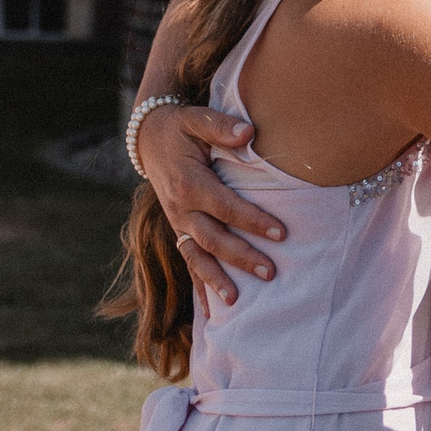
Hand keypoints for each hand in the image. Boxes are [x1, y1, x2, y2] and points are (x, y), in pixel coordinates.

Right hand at [140, 101, 284, 304]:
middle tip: (271, 273)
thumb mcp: (197, 118)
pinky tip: (212, 312)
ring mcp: (177, 223)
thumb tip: (248, 134)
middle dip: (242, 257)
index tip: (281, 233)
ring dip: (217, 280)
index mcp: (189, 183)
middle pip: (213, 238)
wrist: (148, 138)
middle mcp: (180, 209)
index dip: (253, 220)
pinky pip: (188, 261)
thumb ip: (221, 127)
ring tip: (237, 302)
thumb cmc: (181, 127)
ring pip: (197, 257)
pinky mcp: (178, 231)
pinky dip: (200, 286)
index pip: (226, 207)